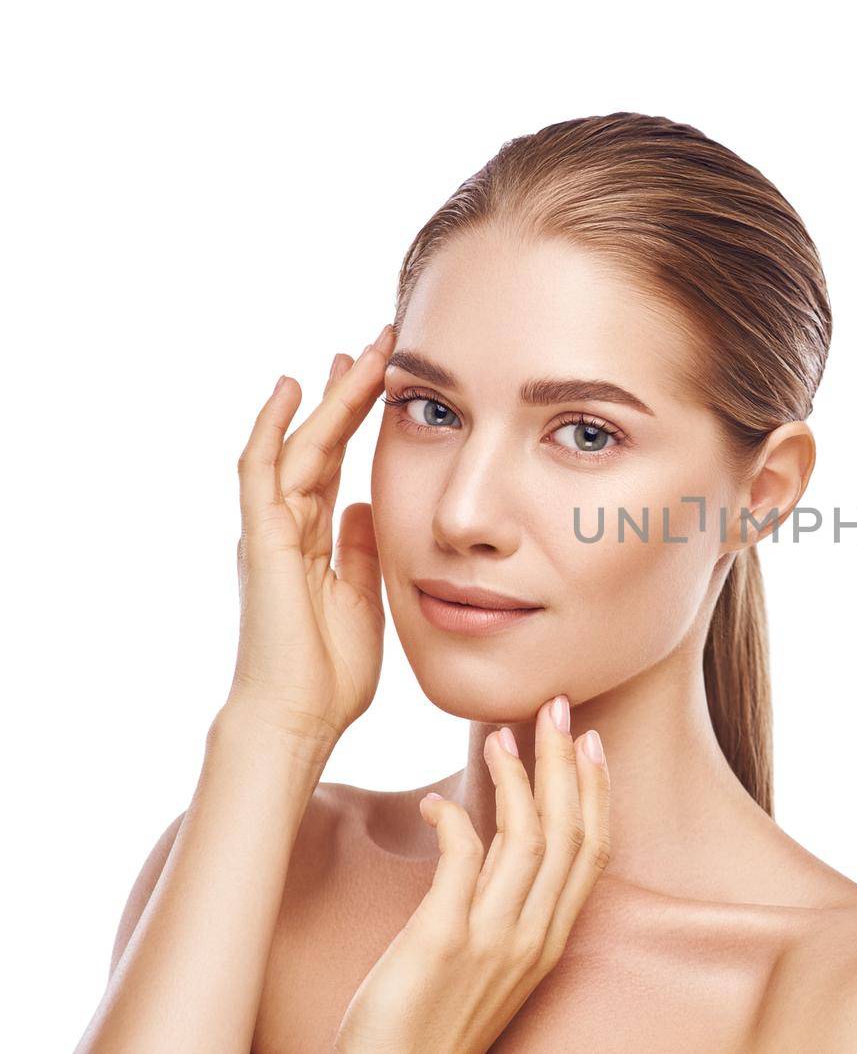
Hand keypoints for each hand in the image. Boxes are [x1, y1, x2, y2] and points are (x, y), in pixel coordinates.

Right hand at [228, 324, 397, 745]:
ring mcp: (270, 530)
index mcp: (315, 543)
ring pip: (299, 446)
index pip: (337, 465)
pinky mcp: (262, 539)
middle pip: (319, 443)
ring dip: (327, 399)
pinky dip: (273, 426)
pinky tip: (290, 387)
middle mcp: (287, 528)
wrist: (298, 717)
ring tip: (354, 353)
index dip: (357, 421)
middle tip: (375, 347)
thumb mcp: (364, 596)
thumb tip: (371, 508)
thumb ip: (364, 551)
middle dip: (347, 395)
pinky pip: (262, 470)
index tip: (386, 382)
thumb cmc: (330, 674)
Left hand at [333, 695, 611, 1053]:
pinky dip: (455, 817)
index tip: (589, 741)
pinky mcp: (443, 940)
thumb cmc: (429, 1021)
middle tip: (556, 707)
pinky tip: (437, 800)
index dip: (595, 790)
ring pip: (528, 838)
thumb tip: (495, 834)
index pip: (593, 851)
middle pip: (568, 832)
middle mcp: (533, 938)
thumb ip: (500, 899)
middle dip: (566, 762)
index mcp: (549, 941)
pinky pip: (462, 859)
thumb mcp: (485, 957)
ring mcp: (493, 941)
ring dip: (518, 777)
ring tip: (502, 735)